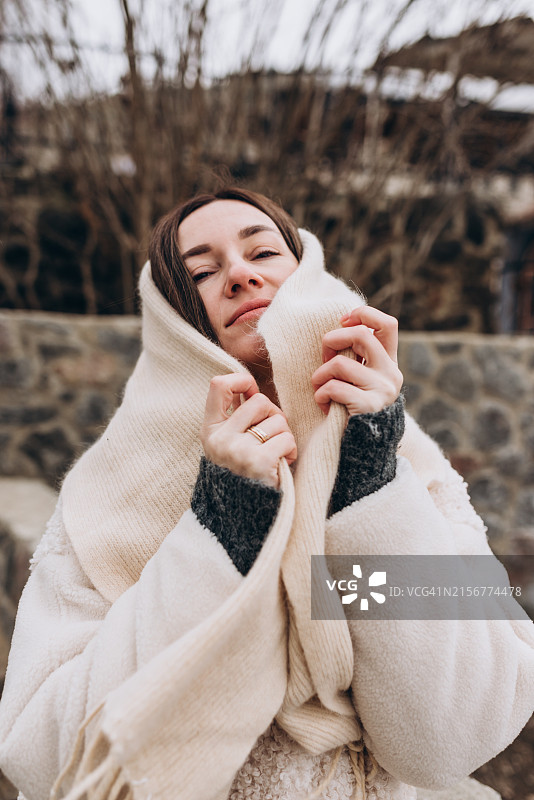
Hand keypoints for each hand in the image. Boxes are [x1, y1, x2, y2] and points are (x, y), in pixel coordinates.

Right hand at [200, 373, 296, 488]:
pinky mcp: (260, 462)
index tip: (251, 391)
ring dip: (284, 436)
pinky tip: (282, 464)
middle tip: (271, 434)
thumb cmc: (241, 473)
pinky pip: (287, 439)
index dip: (241, 380)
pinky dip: (290, 450)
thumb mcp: (226, 444)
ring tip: (275, 454)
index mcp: (210, 430)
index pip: (219, 385)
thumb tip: (249, 385)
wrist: (242, 515)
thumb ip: (234, 416)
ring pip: (278, 420)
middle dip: (273, 415)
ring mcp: (239, 450)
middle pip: (259, 401)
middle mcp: (221, 439)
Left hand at [311, 306, 402, 415]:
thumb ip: (357, 357)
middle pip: (360, 335)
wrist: (364, 450)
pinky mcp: (368, 406)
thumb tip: (340, 327)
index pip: (387, 324)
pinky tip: (323, 405)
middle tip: (324, 359)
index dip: (364, 315)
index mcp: (389, 363)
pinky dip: (320, 395)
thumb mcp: (360, 380)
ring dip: (319, 376)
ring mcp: (382, 389)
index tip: (343, 322)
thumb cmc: (351, 409)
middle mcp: (391, 373)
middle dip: (331, 341)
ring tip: (320, 389)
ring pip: (340, 364)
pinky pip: (333, 388)